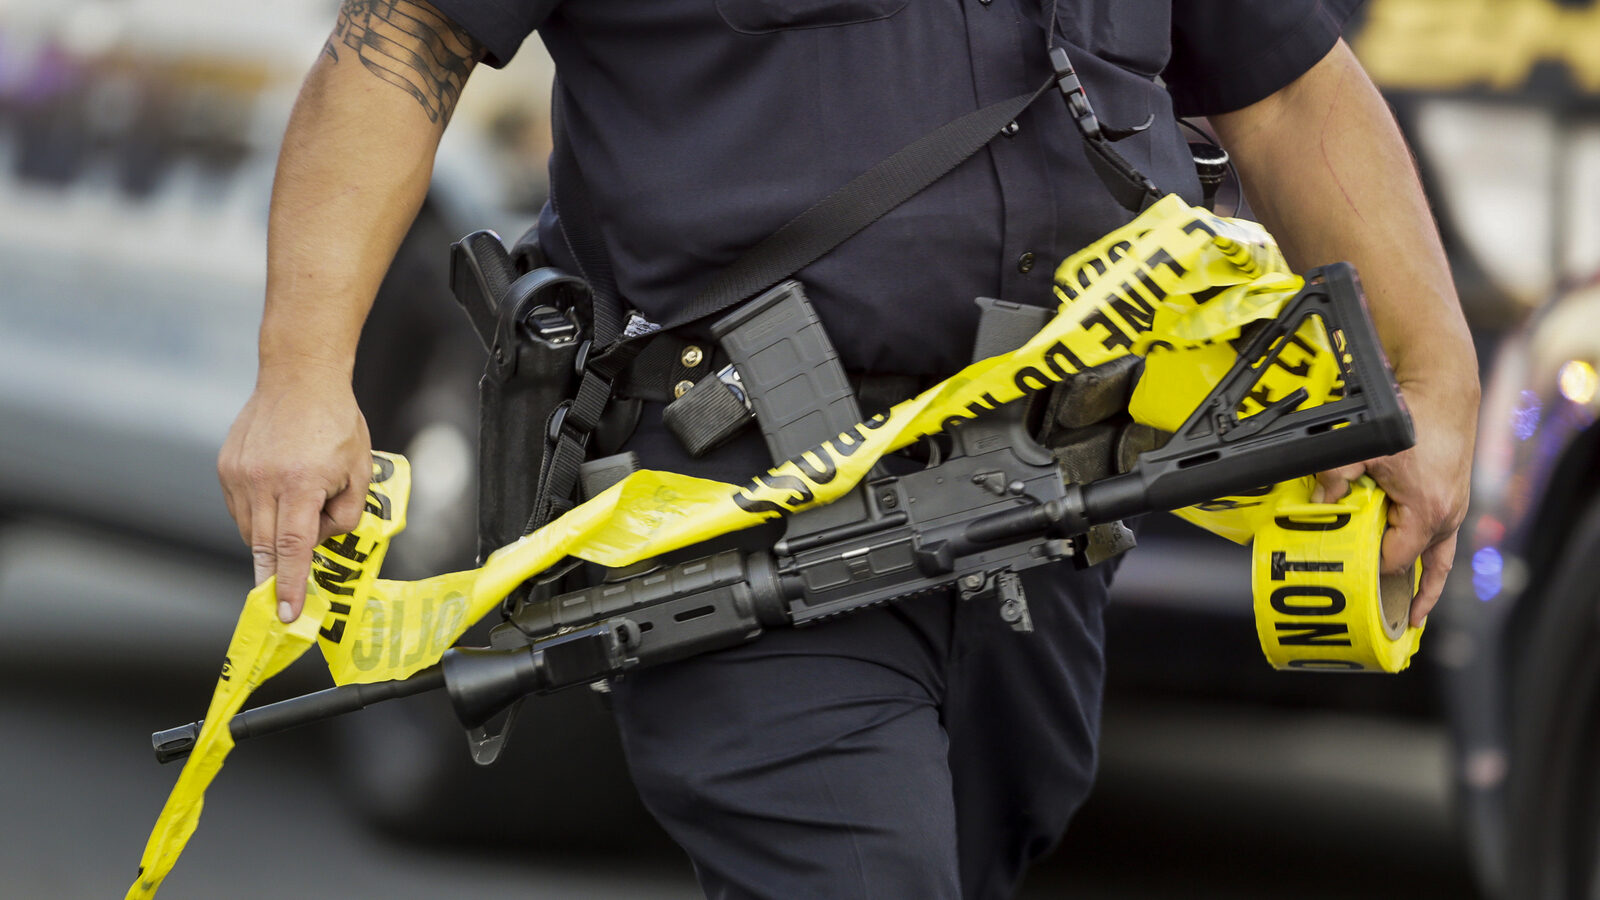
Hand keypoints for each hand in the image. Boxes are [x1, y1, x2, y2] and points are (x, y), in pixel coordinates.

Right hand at [218, 367, 371, 622]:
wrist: (300, 376)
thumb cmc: (337, 424)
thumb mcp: (359, 471)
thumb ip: (344, 515)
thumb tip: (319, 543)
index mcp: (300, 484)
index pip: (292, 548)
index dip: (291, 585)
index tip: (286, 615)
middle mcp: (263, 481)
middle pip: (264, 547)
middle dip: (272, 579)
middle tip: (281, 603)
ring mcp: (239, 474)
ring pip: (249, 530)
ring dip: (269, 541)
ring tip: (297, 515)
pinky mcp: (226, 466)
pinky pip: (239, 509)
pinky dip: (257, 517)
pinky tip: (278, 499)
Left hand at [1313, 378, 1476, 625]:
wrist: (1442, 388)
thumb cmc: (1411, 418)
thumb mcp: (1364, 447)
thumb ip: (1336, 477)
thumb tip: (1319, 503)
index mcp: (1426, 512)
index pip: (1393, 560)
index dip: (1368, 570)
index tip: (1346, 579)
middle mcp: (1445, 518)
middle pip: (1411, 563)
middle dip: (1389, 584)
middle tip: (1368, 612)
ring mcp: (1454, 511)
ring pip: (1433, 560)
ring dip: (1417, 586)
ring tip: (1404, 619)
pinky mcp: (1453, 502)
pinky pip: (1444, 548)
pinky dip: (1433, 571)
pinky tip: (1424, 592)